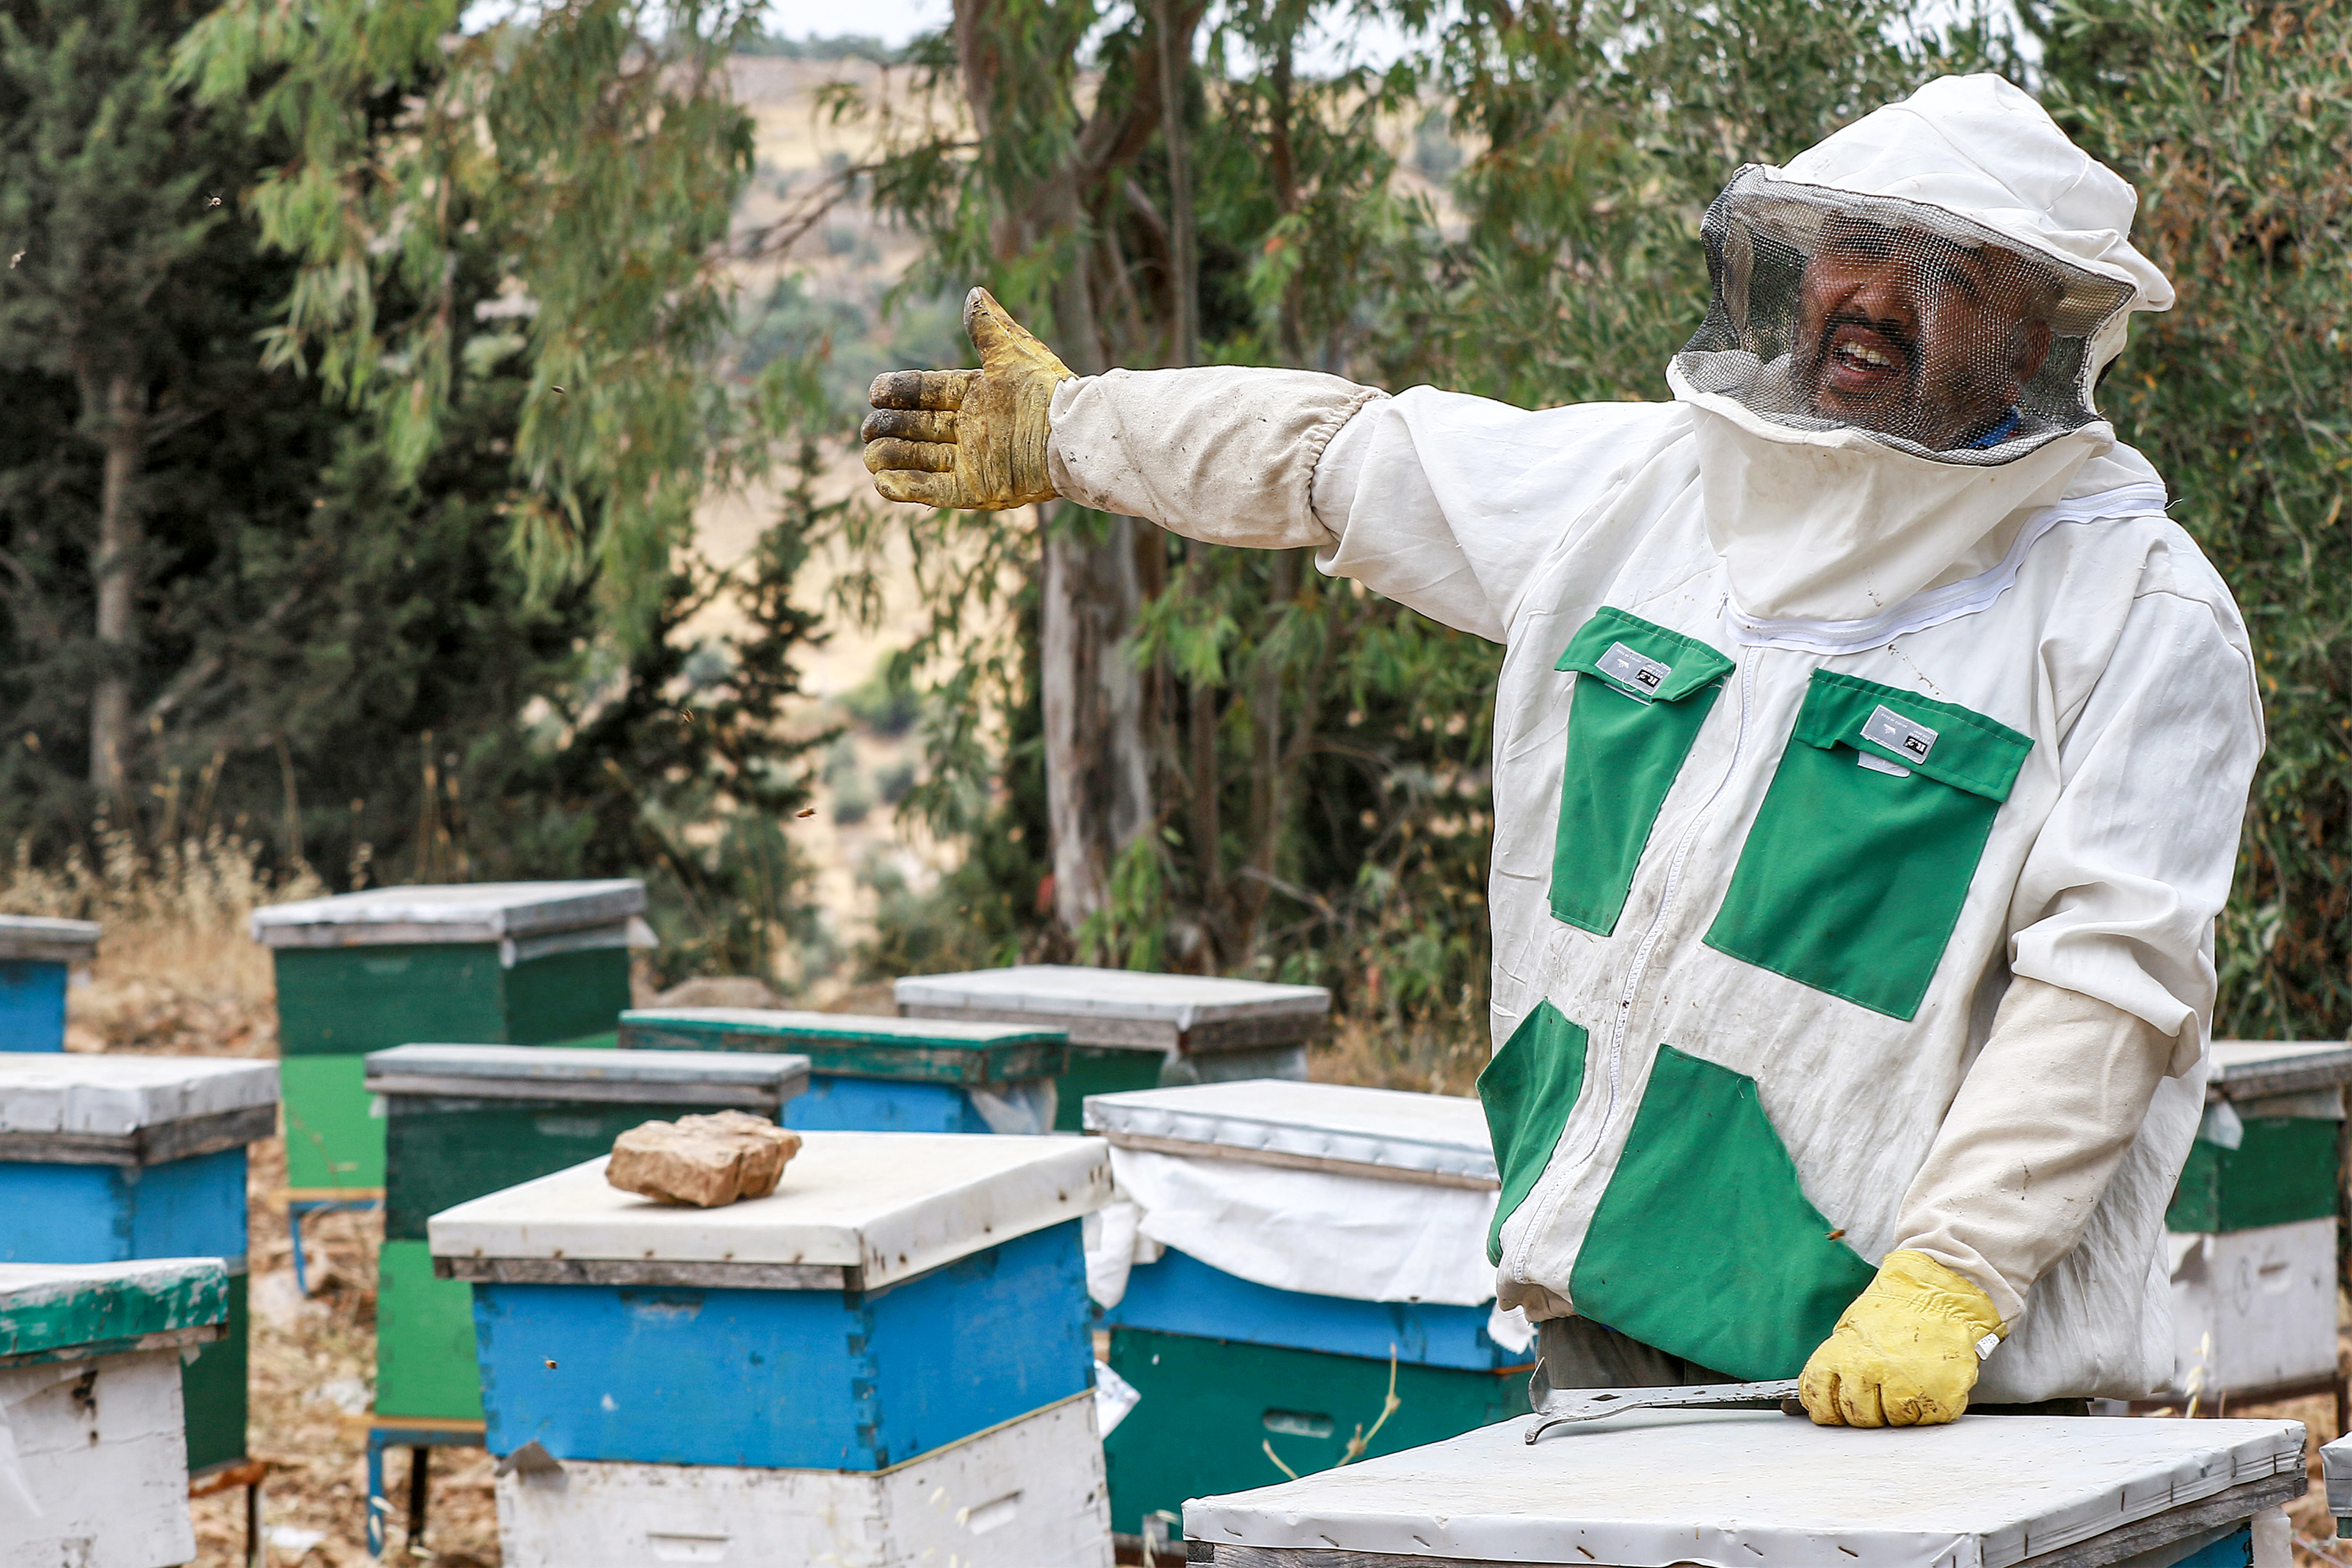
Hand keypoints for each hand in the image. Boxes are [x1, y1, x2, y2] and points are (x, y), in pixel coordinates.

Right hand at [862, 287, 1072, 508]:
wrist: (1072, 436)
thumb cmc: (1047, 392)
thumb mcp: (1016, 353)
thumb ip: (989, 328)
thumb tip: (974, 292)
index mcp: (976, 396)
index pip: (927, 392)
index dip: (899, 391)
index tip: (875, 391)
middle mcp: (970, 429)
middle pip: (917, 427)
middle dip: (889, 427)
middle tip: (868, 427)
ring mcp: (972, 460)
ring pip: (920, 459)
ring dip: (891, 457)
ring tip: (869, 455)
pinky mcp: (975, 489)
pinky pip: (934, 490)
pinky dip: (908, 487)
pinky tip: (882, 482)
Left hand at [1798, 1250, 2003, 1426]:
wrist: (1935, 1295)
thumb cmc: (1893, 1310)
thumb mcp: (1848, 1329)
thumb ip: (1831, 1365)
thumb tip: (1815, 1398)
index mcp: (1842, 1355)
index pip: (1819, 1400)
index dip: (1825, 1410)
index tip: (1832, 1412)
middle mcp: (1869, 1372)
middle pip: (1857, 1417)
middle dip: (1865, 1410)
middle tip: (1879, 1389)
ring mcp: (1905, 1387)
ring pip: (1891, 1423)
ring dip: (1897, 1410)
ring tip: (1905, 1379)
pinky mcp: (1939, 1399)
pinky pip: (1924, 1422)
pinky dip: (1926, 1410)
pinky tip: (1925, 1384)